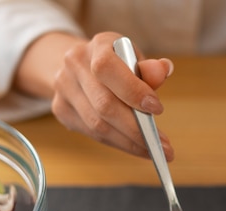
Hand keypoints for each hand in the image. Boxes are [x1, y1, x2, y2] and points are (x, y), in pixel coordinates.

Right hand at [15, 31, 173, 159]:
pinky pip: (92, 134)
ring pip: (97, 125)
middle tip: (162, 144)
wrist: (81, 65)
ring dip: (129, 142)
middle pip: (104, 105)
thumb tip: (164, 70)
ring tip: (153, 150)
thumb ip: (150, 69)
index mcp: (97, 45)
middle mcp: (75, 64)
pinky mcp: (61, 109)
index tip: (157, 110)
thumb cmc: (118, 64)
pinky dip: (118, 143)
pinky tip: (136, 147)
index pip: (108, 69)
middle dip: (136, 129)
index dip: (133, 91)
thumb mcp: (135, 59)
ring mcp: (63, 88)